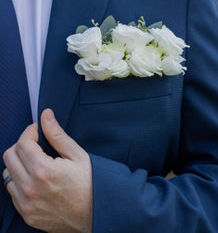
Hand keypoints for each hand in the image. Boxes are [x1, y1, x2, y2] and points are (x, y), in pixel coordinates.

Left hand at [2, 109, 92, 232]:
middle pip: (9, 156)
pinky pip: (12, 191)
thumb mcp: (77, 155)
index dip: (29, 131)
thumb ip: (57, 134)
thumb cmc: (90, 184)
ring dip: (18, 162)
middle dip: (21, 144)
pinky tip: (35, 177)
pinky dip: (19, 179)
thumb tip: (45, 115)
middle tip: (36, 143)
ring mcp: (26, 204)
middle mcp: (30, 189)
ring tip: (35, 160)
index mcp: (44, 171)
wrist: (95, 215)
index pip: (23, 143)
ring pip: (7, 173)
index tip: (37, 129)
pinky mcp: (26, 214)